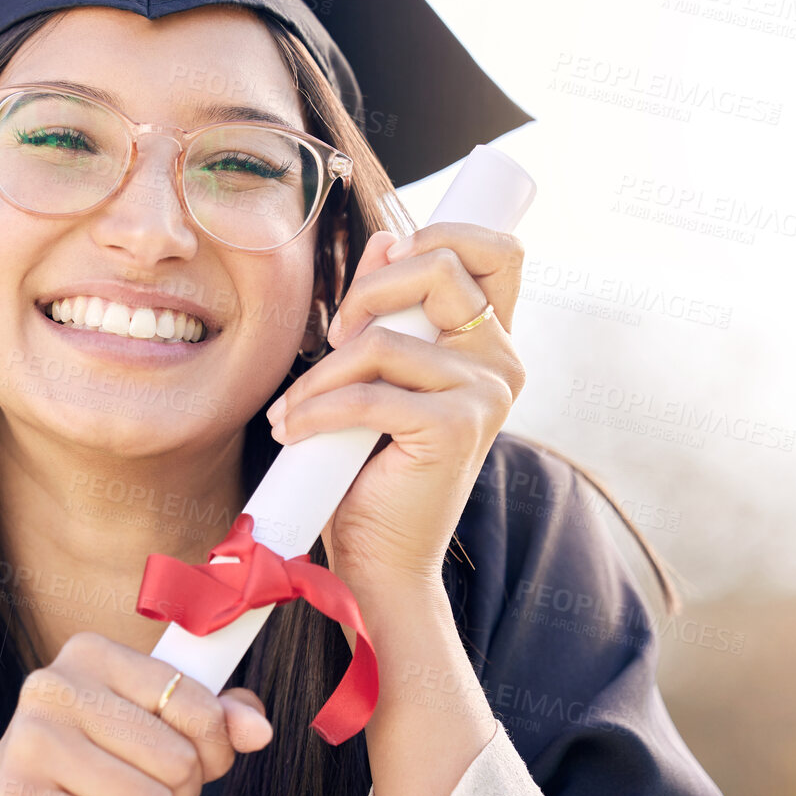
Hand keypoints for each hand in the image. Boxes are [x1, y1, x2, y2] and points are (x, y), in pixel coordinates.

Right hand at [0, 631, 272, 795]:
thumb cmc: (92, 766)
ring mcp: (28, 742)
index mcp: (90, 653)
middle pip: (177, 759)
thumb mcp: (149, 727)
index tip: (202, 760)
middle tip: (150, 793)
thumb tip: (260, 729)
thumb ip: (211, 718)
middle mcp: (53, 687)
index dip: (217, 745)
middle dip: (182, 792)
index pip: (193, 700)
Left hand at [264, 224, 525, 605]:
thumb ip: (388, 310)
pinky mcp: (456, 427)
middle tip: (332, 339)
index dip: (438, 236)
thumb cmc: (371, 467)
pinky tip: (294, 432)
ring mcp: (486, 393)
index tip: (381, 274)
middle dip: (367, 291)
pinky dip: (316, 411)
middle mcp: (501, 361)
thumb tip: (386, 239)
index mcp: (490, 342)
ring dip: (320, 375)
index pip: (496, 251)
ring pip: (382, 339)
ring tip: (294, 411)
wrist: (380, 559)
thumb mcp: (377, 375)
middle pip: (441, 265)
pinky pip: (366, 394)